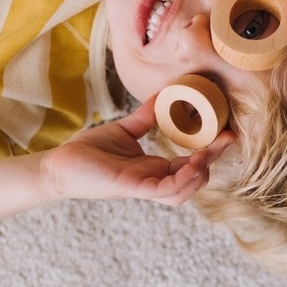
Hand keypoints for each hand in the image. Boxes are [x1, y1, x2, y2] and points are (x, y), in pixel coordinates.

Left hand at [40, 101, 232, 205]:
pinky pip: (166, 190)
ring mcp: (144, 187)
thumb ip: (145, 118)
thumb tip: (163, 96)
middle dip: (213, 160)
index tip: (225, 131)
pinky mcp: (133, 188)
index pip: (190, 165)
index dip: (210, 151)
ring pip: (184, 191)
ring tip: (208, 153)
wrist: (59, 164)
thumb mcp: (124, 130)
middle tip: (226, 138)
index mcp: (154, 169)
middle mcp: (153, 180)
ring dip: (201, 174)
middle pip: (194, 179)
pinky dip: (183, 180)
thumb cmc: (87, 151)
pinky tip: (193, 163)